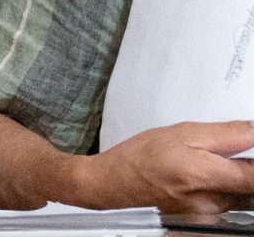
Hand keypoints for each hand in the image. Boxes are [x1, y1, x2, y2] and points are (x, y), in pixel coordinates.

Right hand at [71, 120, 253, 212]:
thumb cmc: (139, 157)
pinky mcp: (205, 222)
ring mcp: (208, 215)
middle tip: (219, 153)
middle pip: (250, 186)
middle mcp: (209, 202)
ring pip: (239, 194)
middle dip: (241, 166)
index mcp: (203, 175)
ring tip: (202, 165)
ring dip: (230, 177)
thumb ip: (226, 134)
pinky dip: (220, 189)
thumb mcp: (181, 132)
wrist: (112, 184)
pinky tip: (197, 179)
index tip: (250, 148)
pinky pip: (227, 203)